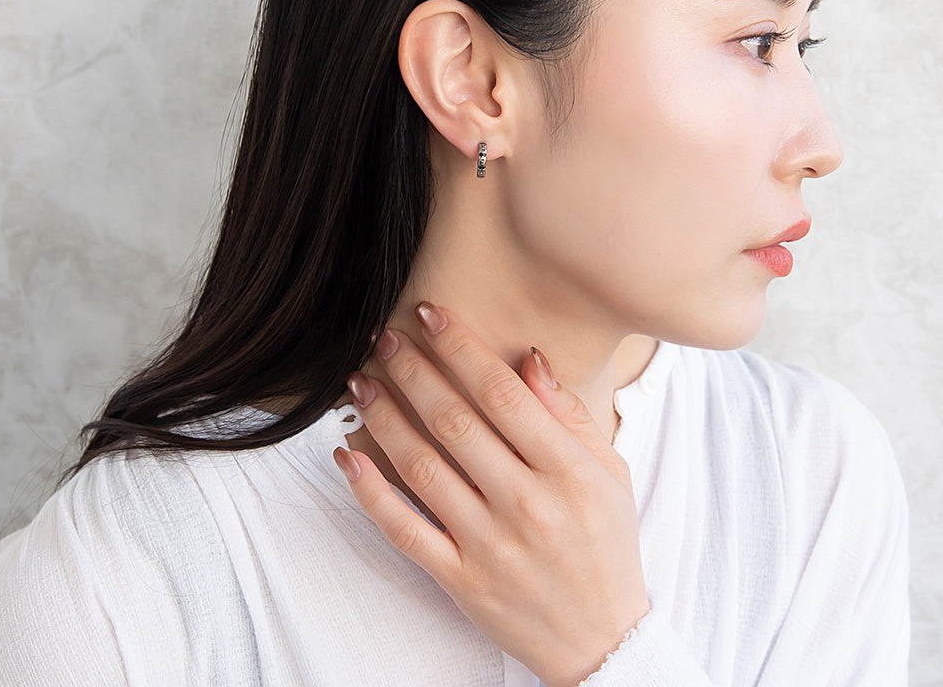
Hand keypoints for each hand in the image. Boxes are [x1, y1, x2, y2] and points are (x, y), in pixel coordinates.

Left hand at [333, 301, 649, 686]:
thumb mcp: (610, 472)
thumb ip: (569, 414)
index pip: (503, 394)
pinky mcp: (461, 580)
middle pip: (455, 422)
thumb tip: (528, 358)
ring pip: (422, 468)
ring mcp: (489, 545)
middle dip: (413, 371)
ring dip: (384, 417)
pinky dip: (370, 492)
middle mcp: (526, 504)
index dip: (461, 347)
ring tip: (360, 382)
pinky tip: (346, 456)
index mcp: (567, 472)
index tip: (430, 314)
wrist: (602, 641)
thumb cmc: (608, 545)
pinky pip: (405, 530)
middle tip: (384, 338)